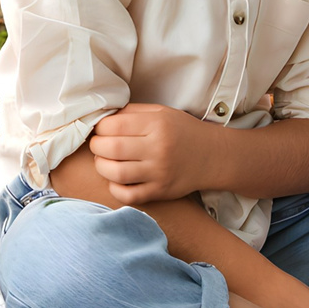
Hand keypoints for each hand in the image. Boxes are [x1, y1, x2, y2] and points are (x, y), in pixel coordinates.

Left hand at [84, 104, 212, 203]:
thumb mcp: (161, 112)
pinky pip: (128, 195)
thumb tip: (102, 118)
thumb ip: (132, 112)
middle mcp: (158, 149)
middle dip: (96, 146)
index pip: (114, 125)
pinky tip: (116, 179)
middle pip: (112, 149)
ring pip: (116, 173)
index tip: (100, 129)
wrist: (212, 155)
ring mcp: (159, 173)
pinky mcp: (160, 191)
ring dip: (101, 166)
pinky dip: (115, 188)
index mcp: (157, 124)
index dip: (99, 127)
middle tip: (98, 145)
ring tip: (104, 161)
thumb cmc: (182, 131)